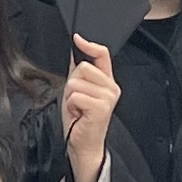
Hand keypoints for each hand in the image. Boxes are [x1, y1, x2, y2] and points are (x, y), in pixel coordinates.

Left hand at [59, 35, 117, 181]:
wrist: (83, 144)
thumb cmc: (80, 119)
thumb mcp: (77, 90)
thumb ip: (78, 71)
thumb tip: (75, 50)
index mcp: (107, 81)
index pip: (102, 54)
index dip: (89, 45)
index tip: (77, 38)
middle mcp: (111, 87)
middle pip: (83, 67)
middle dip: (72, 83)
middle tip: (76, 100)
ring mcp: (108, 97)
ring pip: (76, 82)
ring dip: (70, 97)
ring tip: (77, 108)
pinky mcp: (101, 107)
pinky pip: (76, 96)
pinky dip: (72, 106)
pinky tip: (78, 114)